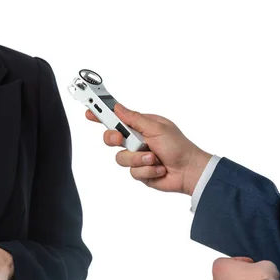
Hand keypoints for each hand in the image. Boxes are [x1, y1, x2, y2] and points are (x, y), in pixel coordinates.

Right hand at [85, 103, 211, 194]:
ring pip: (120, 158)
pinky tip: (159, 168)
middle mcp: (136, 140)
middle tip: (121, 138)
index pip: (116, 118)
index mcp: (140, 126)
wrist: (189, 171)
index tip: (89, 112)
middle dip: (113, 138)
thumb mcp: (157, 127)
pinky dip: (147, 170)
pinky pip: (133, 172)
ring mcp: (136, 157)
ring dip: (139, 158)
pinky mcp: (139, 172)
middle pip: (111, 138)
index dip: (101, 115)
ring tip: (154, 157)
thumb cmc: (179, 146)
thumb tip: (118, 108)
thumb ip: (135, 119)